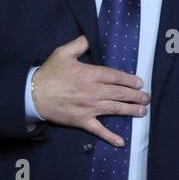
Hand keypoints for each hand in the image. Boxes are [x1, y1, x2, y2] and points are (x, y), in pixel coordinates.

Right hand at [31, 35, 149, 146]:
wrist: (32, 95)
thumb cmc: (48, 73)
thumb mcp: (63, 53)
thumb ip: (79, 44)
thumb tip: (89, 37)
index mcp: (90, 74)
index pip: (116, 77)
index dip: (130, 80)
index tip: (139, 83)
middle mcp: (93, 91)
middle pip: (120, 93)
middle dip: (136, 96)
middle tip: (147, 98)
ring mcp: (89, 108)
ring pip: (115, 109)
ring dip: (131, 110)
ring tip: (142, 111)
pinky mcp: (82, 121)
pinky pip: (98, 130)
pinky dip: (110, 136)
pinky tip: (121, 142)